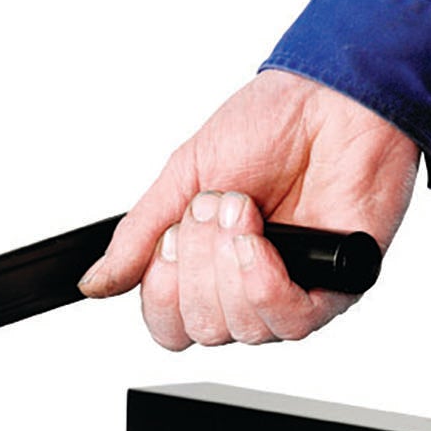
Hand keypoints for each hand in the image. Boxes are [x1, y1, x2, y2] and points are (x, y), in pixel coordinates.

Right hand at [77, 69, 418, 347]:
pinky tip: (262, 241)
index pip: (170, 326)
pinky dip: (264, 283)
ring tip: (244, 210)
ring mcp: (292, 290)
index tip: (170, 234)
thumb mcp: (182, 177)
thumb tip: (95, 282)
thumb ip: (136, 237)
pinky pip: (290, 322)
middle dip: (196, 265)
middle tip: (215, 207)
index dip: (161, 290)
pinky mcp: (335, 289)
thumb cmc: (270, 127)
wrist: (331, 100)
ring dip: (230, 266)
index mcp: (208, 269)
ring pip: (243, 330)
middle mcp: (248, 288)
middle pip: (202, 330)